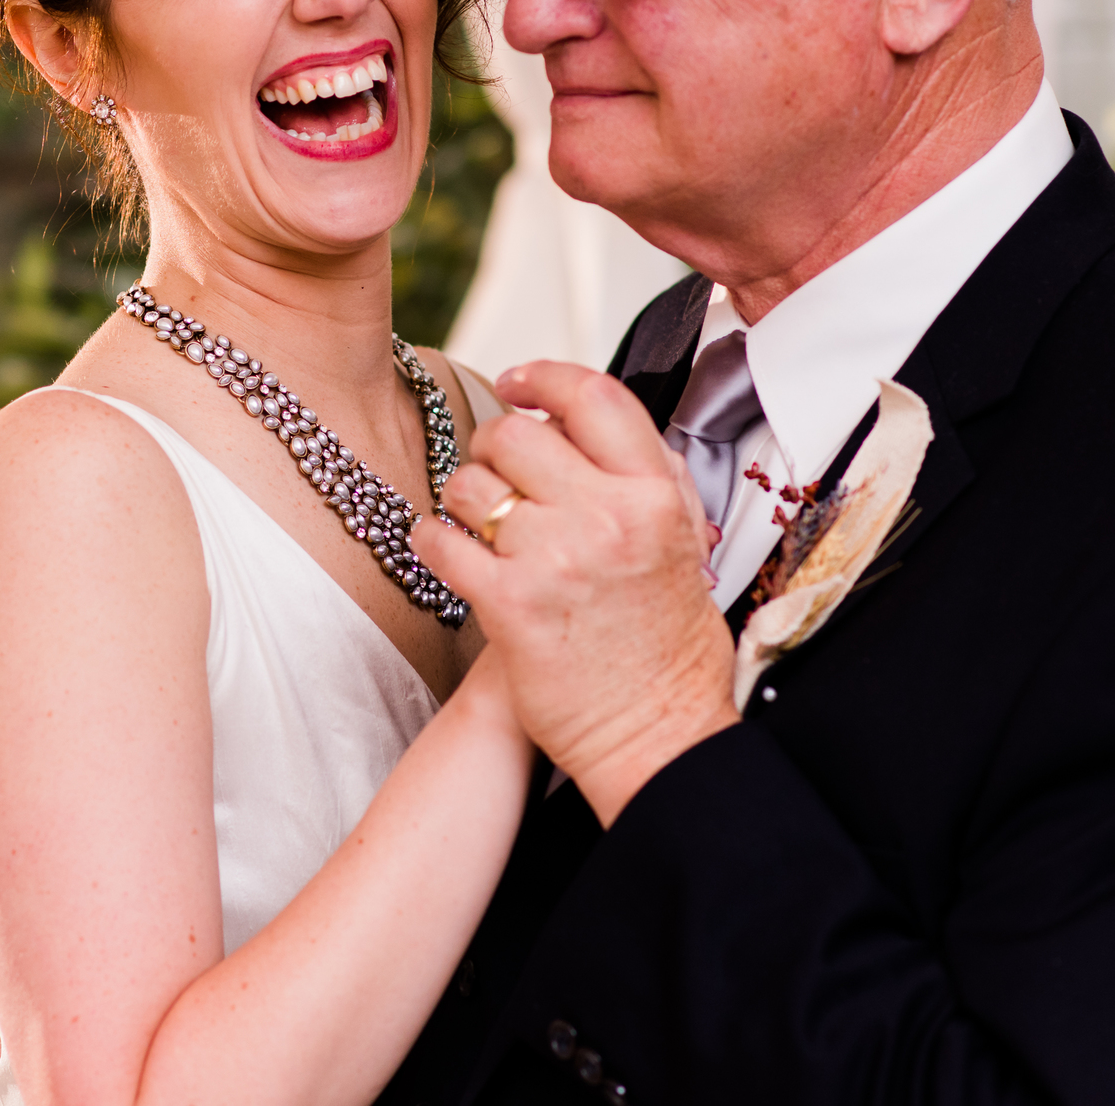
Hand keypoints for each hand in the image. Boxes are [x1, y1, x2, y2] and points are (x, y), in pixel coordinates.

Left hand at [413, 360, 737, 825]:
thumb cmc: (667, 649)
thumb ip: (641, 477)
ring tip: (478, 525)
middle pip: (516, 433)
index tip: (519, 382)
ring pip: (470, 484)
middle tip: (495, 475)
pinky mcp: (509, 605)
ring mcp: (555, 559)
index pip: (593, 396)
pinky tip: (446, 554)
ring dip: (463, 499)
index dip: (544, 377)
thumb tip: (585, 421)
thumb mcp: (681, 542)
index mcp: (654, 494)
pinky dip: (433, 543)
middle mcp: (607, 517)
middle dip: (494, 449)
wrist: (659, 736)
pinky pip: (441, 543)